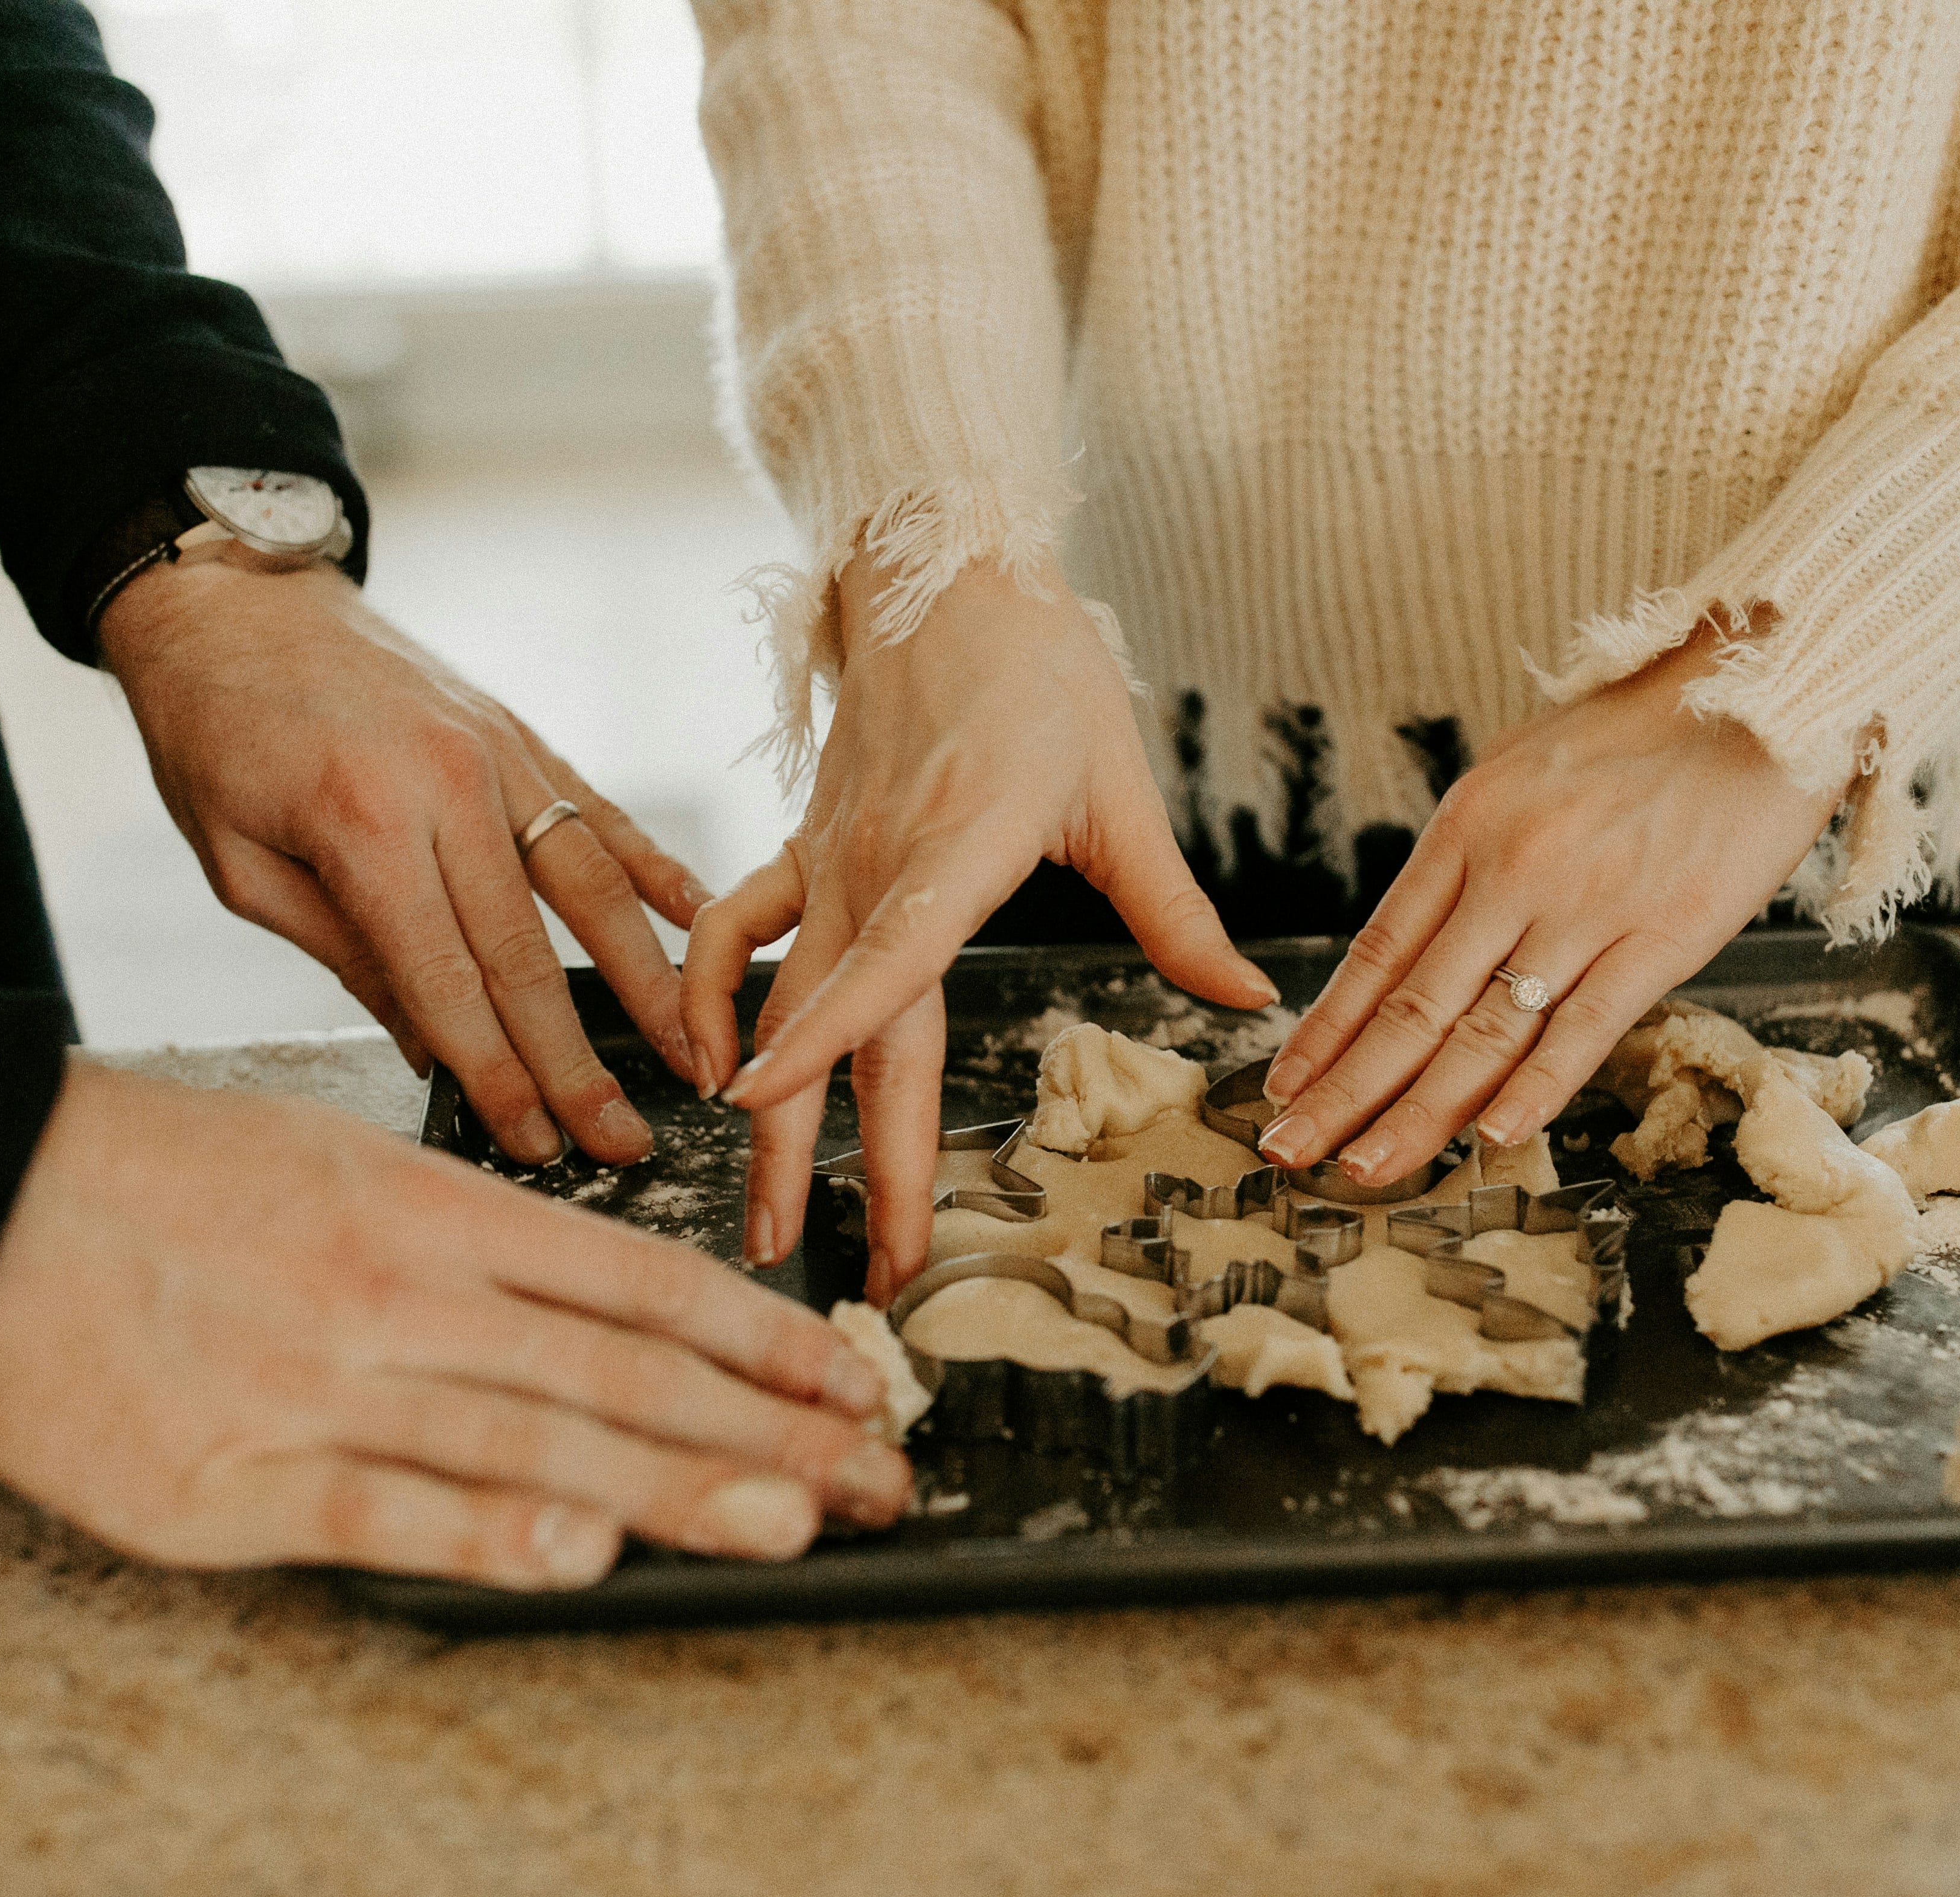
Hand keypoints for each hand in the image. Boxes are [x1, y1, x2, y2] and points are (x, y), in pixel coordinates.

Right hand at [0, 1062, 909, 1587]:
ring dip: (674, 1484)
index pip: (638, 1283)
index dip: (761, 1339)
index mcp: (431, 1209)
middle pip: (620, 1369)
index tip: (855, 1381)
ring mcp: (322, 1384)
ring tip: (798, 1516)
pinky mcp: (230, 1477)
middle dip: (767, 1427)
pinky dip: (485, 1529)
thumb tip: (590, 1313)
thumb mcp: (333, 1159)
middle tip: (883, 1473)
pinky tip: (579, 1554)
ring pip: (531, 1436)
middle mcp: (402, 1293)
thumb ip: (462, 1237)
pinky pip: (380, 1508)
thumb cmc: (161, 1175)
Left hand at [102, 555, 706, 1167]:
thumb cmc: (212, 733)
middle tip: (626, 1140)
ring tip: (693, 1053)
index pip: (448, 981)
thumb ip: (343, 954)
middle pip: (531, 952)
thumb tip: (430, 1046)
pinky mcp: (520, 733)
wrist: (231, 596)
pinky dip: (656, 871)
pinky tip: (701, 923)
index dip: (498, 1073)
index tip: (538, 1143)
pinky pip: (602, 812)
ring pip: (592, 885)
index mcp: (363, 825)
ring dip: (648, 981)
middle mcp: (448, 786)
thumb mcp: (240, 864)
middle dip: (580, 1060)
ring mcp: (497, 753)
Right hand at [685, 554, 1274, 1302]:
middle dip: (831, 1156)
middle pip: (841, 1027)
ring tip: (765, 1216)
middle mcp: (875, 865)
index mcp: (958, 848)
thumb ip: (1175, 909)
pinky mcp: (808, 848)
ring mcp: (829, 860)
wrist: (943, 567)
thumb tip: (1251, 1001)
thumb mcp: (1123, 787)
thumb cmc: (1041, 671)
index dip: (823, 1037)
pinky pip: (736, 933)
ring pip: (778, 1003)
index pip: (886, 961)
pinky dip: (711, 1000)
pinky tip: (709, 1070)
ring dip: (768, 1113)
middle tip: (834, 1266)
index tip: (763, 1105)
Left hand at [1256, 624, 1844, 1187]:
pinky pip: (1587, 1026)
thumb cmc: (1639, 733)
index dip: (1325, 1032)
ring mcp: (1587, 909)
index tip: (1283, 1088)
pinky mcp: (1664, 936)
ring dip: (1419, 1112)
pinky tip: (1492, 1137)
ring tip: (1365, 1169)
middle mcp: (1513, 872)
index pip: (1377, 954)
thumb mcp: (1520, 770)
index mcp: (1468, 827)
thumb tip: (1421, 933)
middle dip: (1344, 1093)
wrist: (1762, 691)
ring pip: (1485, 1033)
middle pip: (1412, 1007)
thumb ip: (1470, 855)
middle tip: (1290, 1152)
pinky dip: (1537, 1087)